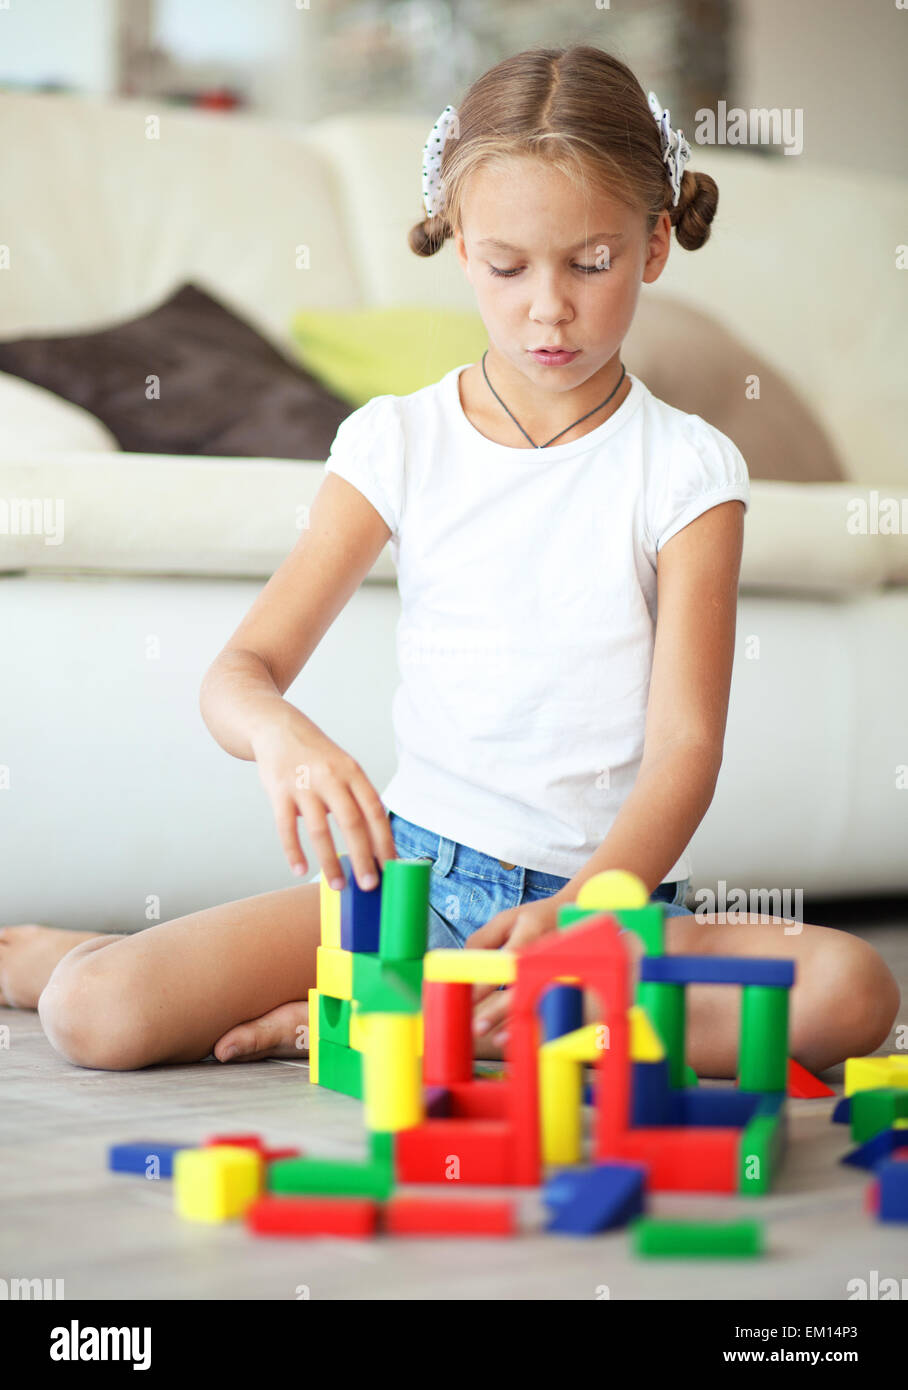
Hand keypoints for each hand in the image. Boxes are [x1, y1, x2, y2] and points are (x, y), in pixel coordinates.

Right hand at [251, 708, 395, 890]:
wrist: (277, 729)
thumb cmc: (317, 757)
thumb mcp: (344, 767)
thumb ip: (357, 799)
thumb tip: (375, 844)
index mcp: (353, 772)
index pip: (375, 811)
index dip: (385, 840)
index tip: (392, 867)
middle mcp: (331, 777)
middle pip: (352, 823)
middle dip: (363, 857)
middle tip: (370, 884)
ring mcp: (304, 784)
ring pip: (320, 830)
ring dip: (330, 862)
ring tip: (338, 886)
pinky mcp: (279, 791)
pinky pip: (286, 827)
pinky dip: (293, 852)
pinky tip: (299, 870)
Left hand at [465, 895, 565, 1046]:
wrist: (575, 914)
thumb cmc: (534, 918)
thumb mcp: (506, 920)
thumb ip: (482, 941)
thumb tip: (463, 968)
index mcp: (532, 930)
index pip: (509, 959)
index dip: (490, 981)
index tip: (469, 999)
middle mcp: (549, 950)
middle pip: (524, 984)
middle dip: (500, 1009)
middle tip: (477, 1027)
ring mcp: (560, 968)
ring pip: (537, 1000)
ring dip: (513, 1021)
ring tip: (492, 1037)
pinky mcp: (565, 982)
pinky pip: (545, 1006)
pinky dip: (528, 1022)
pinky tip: (512, 1035)